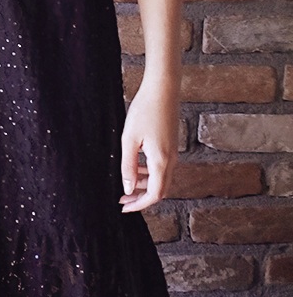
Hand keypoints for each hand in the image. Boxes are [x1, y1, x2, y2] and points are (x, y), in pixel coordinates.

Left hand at [118, 77, 179, 211]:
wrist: (162, 89)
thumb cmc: (145, 111)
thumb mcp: (129, 140)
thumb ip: (128, 166)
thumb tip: (128, 188)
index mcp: (161, 161)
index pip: (154, 194)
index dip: (139, 204)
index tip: (124, 207)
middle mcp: (171, 160)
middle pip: (160, 190)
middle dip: (141, 198)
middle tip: (122, 199)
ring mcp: (173, 153)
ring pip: (161, 179)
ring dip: (144, 185)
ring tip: (126, 184)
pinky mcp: (171, 145)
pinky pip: (161, 167)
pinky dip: (148, 173)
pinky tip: (135, 167)